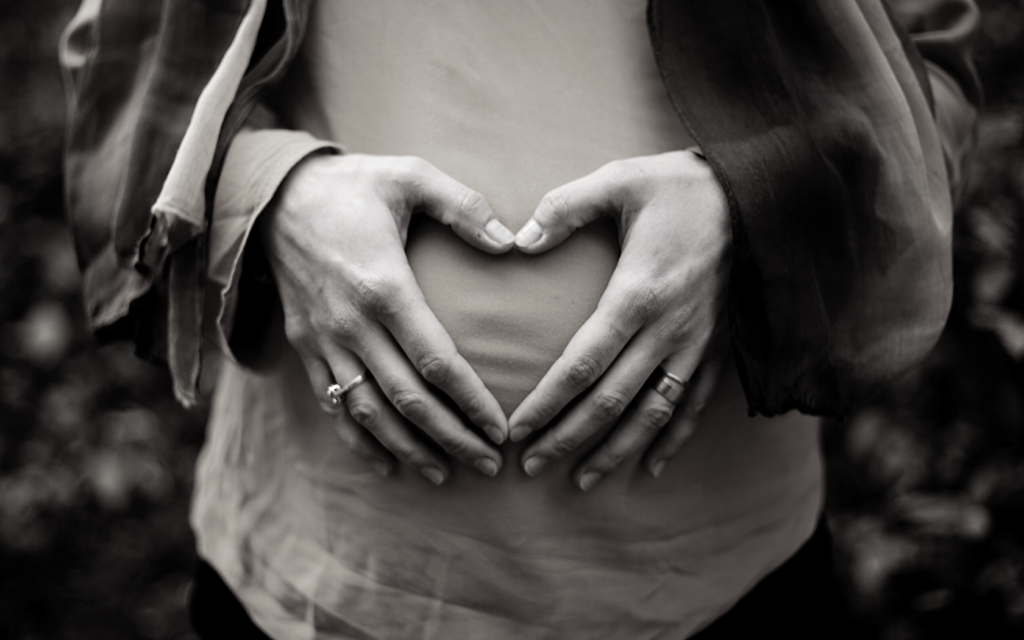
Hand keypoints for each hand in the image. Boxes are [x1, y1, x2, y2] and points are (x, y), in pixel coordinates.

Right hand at [260, 153, 515, 483]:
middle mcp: (352, 324)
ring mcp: (324, 341)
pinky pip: (332, 405)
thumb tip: (512, 243)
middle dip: (452, 438)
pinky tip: (387, 466)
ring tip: (445, 474)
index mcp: (384, 286)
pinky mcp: (306, 347)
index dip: (471, 401)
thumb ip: (463, 205)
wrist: (273, 196)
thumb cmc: (352, 186)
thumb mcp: (409, 175)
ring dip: (408, 449)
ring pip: (368, 413)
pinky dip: (359, 441)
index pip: (436, 361)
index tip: (502, 428)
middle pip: (407, 400)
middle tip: (490, 464)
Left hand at [507, 150, 730, 489]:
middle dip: (568, 438)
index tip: (517, 431)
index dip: (547, 403)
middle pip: (611, 400)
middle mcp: (668, 330)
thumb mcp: (619, 180)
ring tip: (582, 480)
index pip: (582, 365)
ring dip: (616, 450)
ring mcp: (697, 344)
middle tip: (530, 467)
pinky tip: (650, 466)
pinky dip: (671, 439)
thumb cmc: (682, 185)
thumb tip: (518, 239)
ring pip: (652, 413)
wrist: (761, 195)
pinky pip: (693, 404)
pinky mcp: (718, 348)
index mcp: (637, 294)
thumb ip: (564, 208)